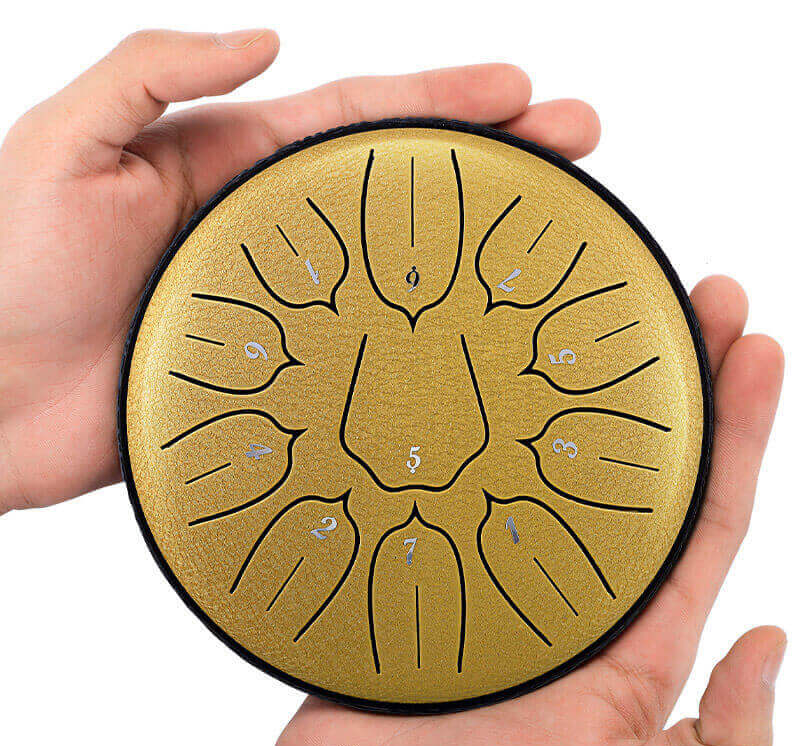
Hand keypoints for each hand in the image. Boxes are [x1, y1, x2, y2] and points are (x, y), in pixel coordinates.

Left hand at [0, 28, 597, 511]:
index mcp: (232, 164)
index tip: (520, 95)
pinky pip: (367, 351)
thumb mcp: (67, 142)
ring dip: (475, 250)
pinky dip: (423, 341)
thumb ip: (155, 74)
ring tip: (552, 232)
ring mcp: (285, 306)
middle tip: (576, 149)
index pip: (359, 119)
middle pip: (403, 188)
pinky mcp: (281, 374)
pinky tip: (471, 340)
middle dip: (492, 161)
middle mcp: (272, 232)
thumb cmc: (7, 274)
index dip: (442, 100)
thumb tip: (266, 42)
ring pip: (400, 268)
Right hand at [258, 279, 783, 745]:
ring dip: (561, 377)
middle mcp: (555, 582)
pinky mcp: (407, 550)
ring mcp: (478, 557)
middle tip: (699, 296)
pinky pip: (431, 471)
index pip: (696, 516)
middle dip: (666, 378)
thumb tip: (769, 643)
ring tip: (591, 300)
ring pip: (529, 450)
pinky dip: (446, 418)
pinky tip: (463, 361)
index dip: (733, 434)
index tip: (755, 351)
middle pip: (622, 461)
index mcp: (622, 638)